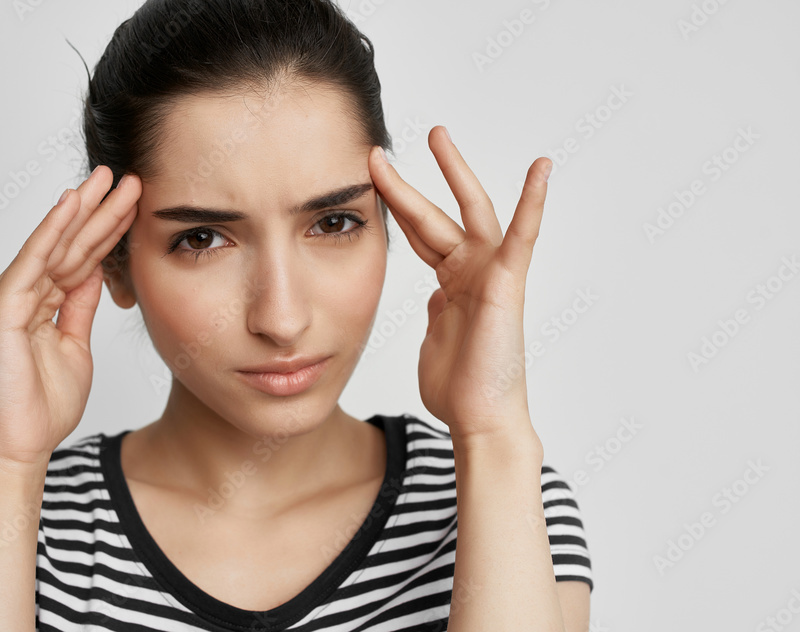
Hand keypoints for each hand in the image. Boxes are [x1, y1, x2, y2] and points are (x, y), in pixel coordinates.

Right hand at [0, 165, 141, 467]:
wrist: (15, 446)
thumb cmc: (39, 406)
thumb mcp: (74, 346)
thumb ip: (79, 307)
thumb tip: (96, 275)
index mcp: (35, 303)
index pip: (78, 258)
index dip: (106, 230)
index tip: (134, 204)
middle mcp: (17, 293)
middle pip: (68, 244)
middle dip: (99, 210)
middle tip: (127, 176)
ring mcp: (6, 297)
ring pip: (54, 245)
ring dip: (84, 210)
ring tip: (110, 178)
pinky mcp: (0, 307)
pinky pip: (33, 261)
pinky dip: (53, 230)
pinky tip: (73, 204)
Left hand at [368, 127, 550, 442]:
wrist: (477, 418)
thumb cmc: (458, 388)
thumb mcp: (435, 338)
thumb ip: (436, 312)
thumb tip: (436, 298)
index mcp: (450, 284)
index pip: (420, 236)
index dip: (397, 207)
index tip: (372, 181)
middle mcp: (469, 272)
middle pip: (436, 215)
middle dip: (409, 183)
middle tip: (382, 151)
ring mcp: (489, 274)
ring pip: (469, 213)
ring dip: (453, 173)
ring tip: (436, 134)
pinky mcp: (506, 283)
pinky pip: (522, 236)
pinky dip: (533, 202)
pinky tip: (541, 168)